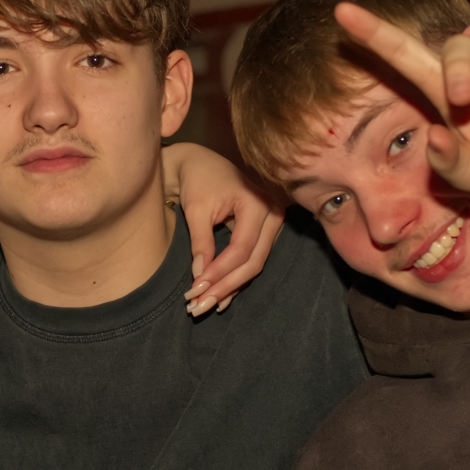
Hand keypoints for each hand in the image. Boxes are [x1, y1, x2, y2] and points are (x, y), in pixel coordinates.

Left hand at [162, 143, 283, 316]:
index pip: (241, 248)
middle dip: (226, 286)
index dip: (219, 272)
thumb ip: (201, 242)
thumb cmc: (198, 180)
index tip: (195, 289)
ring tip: (206, 305)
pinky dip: (236, 279)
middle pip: (253, 261)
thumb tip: (200, 277)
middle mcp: (273, 214)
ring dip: (231, 287)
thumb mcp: (196, 209)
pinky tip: (221, 298)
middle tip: (200, 306)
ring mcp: (274, 224)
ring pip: (255, 264)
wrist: (202, 163)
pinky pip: (254, 259)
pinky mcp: (267, 231)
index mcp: (257, 204)